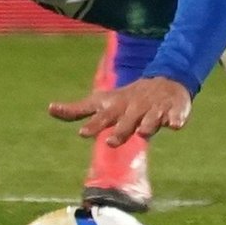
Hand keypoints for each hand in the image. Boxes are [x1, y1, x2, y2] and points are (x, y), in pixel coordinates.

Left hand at [48, 77, 193, 145]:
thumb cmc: (126, 99)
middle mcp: (134, 109)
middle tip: (110, 142)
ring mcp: (154, 109)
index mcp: (117, 109)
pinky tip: (176, 125)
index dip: (93, 126)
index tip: (82, 134)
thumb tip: (49, 109)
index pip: (102, 118)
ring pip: (150, 120)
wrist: (164, 82)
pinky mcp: (173, 110)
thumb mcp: (101, 102)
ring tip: (143, 132)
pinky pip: (175, 116)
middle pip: (126, 122)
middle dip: (120, 131)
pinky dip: (175, 120)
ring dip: (146, 125)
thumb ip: (76, 110)